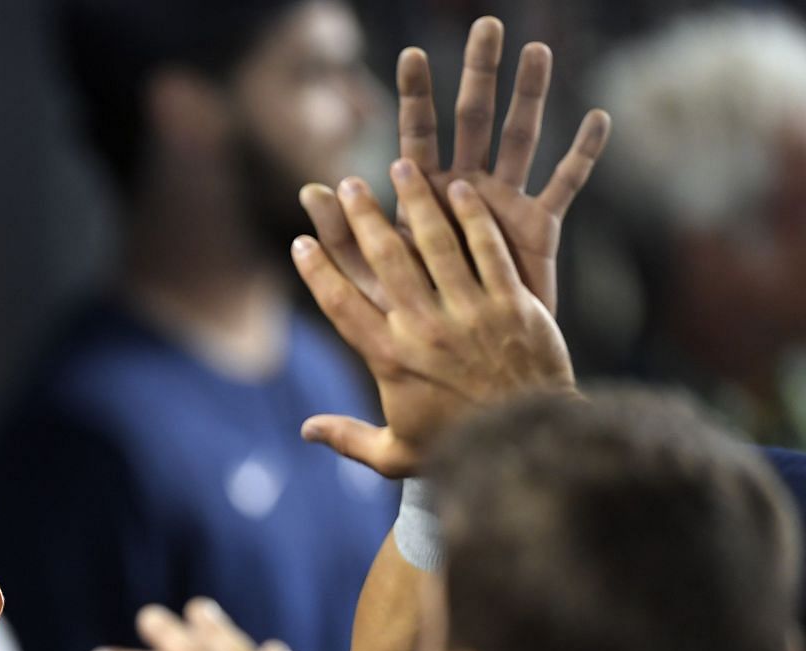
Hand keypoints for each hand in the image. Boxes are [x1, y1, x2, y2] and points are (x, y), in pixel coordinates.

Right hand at [291, 161, 574, 477]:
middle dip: (362, 217)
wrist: (530, 448)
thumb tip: (305, 431)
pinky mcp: (513, 303)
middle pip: (385, 260)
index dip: (319, 270)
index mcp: (390, 360)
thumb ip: (349, 438)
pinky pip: (488, 249)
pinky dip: (473, 216)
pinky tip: (461, 188)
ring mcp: (470, 312)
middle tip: (347, 185)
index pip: (342, 305)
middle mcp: (424, 330)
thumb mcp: (396, 454)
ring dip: (416, 200)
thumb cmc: (458, 451)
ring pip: (435, 243)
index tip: (302, 241)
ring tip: (402, 167)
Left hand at [297, 16, 609, 317]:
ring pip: (520, 138)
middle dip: (478, 73)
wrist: (458, 360)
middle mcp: (464, 188)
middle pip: (472, 120)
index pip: (416, 134)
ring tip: (538, 50)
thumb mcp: (370, 276)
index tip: (411, 54)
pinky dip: (582, 155)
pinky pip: (565, 185)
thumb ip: (343, 235)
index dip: (414, 96)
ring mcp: (503, 203)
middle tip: (486, 24)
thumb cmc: (407, 319)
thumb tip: (308, 190)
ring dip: (530, 96)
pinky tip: (600, 118)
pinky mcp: (537, 227)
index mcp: (422, 196)